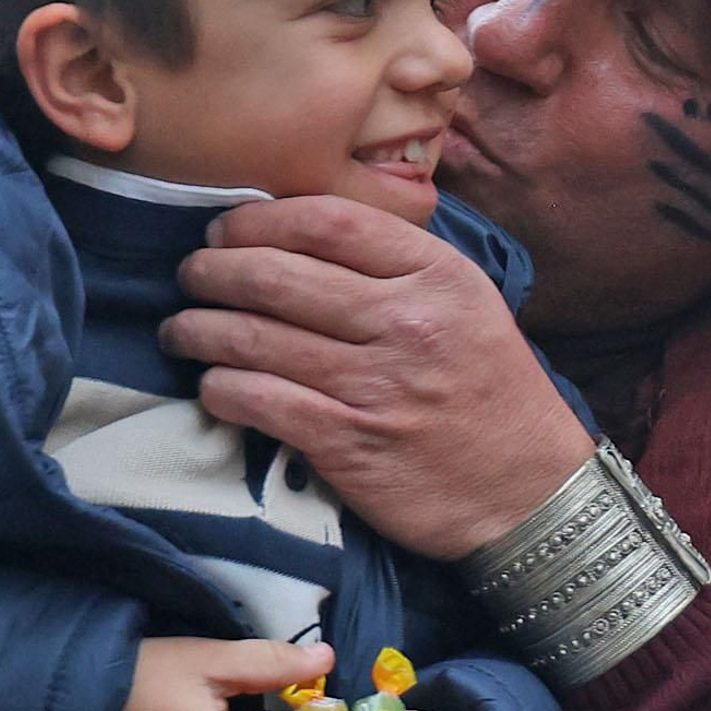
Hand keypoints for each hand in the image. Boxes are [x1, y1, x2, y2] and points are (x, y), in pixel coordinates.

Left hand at [160, 197, 593, 557]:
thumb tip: (300, 231)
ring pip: (253, 338)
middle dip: (212, 270)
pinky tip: (211, 385)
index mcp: (435, 275)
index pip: (327, 221)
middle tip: (191, 276)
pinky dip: (220, 388)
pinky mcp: (348, 444)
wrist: (530, 491)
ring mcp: (374, 385)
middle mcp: (404, 322)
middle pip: (275, 274)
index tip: (226, 230)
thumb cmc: (490, 391)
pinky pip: (258, 401)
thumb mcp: (467, 304)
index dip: (258, 219)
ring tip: (180, 329)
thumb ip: (398, 264)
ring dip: (198, 329)